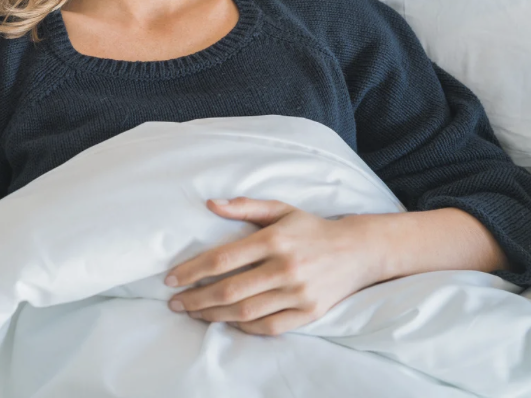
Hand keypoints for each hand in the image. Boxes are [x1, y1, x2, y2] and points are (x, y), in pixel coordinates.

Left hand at [164, 197, 384, 335]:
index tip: (171, 279)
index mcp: (274, 240)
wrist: (359, 250)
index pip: (223, 259)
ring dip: (214, 315)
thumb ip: (244, 206)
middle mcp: (285, 268)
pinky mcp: (310, 313)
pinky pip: (269, 326)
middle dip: (196, 298)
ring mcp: (298, 293)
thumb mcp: (280, 209)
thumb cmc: (311, 228)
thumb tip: (209, 204)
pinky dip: (244, 327)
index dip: (192, 270)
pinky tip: (226, 321)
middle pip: (230, 290)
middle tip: (175, 302)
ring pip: (246, 311)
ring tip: (193, 313)